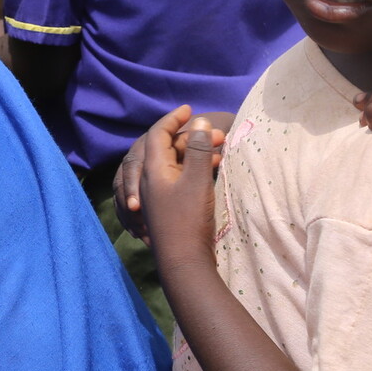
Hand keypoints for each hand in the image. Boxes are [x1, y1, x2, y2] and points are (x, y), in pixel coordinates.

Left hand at [140, 106, 222, 269]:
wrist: (184, 262)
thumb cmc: (188, 219)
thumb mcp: (195, 179)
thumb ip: (197, 149)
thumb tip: (198, 122)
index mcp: (152, 169)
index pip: (157, 134)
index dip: (173, 118)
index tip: (189, 108)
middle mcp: (150, 179)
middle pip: (167, 148)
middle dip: (191, 137)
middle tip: (219, 135)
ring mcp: (158, 194)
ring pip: (175, 164)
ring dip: (195, 154)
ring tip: (221, 152)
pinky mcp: (168, 207)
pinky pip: (179, 178)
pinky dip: (194, 169)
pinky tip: (213, 171)